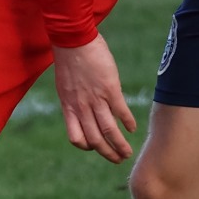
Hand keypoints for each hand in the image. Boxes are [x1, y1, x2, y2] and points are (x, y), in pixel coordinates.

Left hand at [51, 34, 135, 164]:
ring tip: (128, 152)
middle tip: (118, 159)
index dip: (87, 146)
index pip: (76, 138)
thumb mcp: (65, 85)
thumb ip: (74, 100)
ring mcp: (96, 99)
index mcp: (69, 107)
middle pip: (95, 140)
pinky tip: (133, 128)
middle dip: (108, 154)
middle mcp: (81, 107)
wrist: (73, 39)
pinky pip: (121, 112)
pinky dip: (128, 123)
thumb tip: (82, 109)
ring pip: (109, 131)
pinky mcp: (110, 89)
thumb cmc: (69, 59)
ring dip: (120, 145)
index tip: (96, 147)